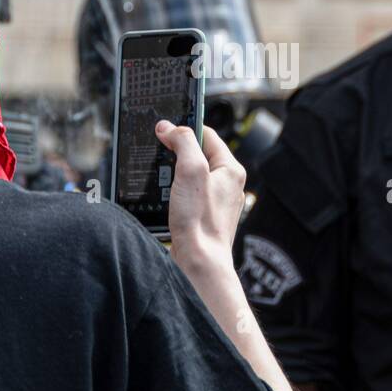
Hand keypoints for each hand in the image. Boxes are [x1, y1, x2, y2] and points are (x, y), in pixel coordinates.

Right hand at [156, 121, 246, 271]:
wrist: (199, 263)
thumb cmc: (200, 221)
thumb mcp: (191, 170)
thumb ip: (183, 142)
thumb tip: (169, 127)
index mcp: (231, 169)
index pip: (208, 135)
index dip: (185, 129)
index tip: (165, 130)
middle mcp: (227, 185)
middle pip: (198, 155)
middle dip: (177, 153)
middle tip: (160, 155)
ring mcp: (216, 202)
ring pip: (191, 175)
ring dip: (173, 174)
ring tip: (163, 180)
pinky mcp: (204, 216)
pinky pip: (188, 194)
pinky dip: (174, 192)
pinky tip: (165, 198)